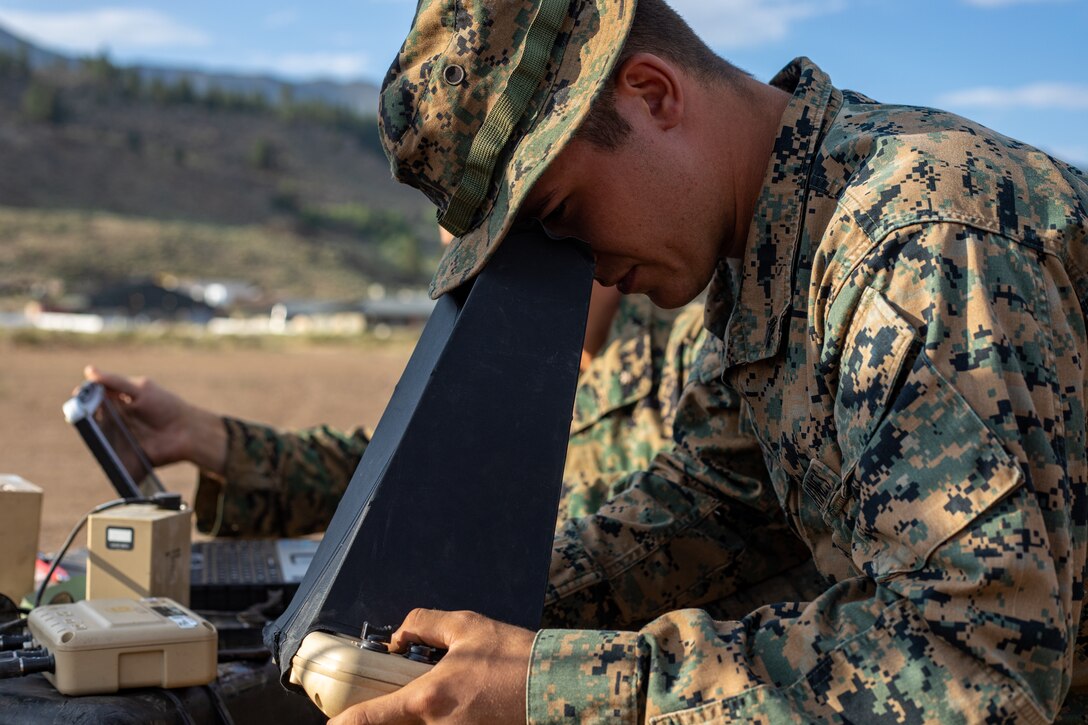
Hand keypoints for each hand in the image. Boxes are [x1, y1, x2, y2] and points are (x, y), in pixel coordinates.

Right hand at [83, 365, 227, 473]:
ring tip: (96, 433)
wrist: (188, 432)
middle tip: (87, 417)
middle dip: (85, 419)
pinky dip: (105, 456)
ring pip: (97, 439)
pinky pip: (109, 458)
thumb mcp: (142, 390)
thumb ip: (116, 382)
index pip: (91, 399)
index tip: (78, 397)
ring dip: (94, 437)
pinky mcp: (124, 456)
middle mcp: (114, 420)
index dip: (82, 398)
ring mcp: (118, 438)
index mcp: (116, 402)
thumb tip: (89, 370)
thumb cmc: (166, 406)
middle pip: (90, 420)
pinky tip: (104, 451)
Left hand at [329, 609, 533, 724]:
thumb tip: (400, 635)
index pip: (367, 719)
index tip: (334, 722)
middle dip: (384, 714)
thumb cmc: (516, 658)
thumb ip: (425, 623)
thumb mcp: (467, 627)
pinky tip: (456, 702)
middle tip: (389, 693)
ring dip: (415, 714)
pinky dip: (437, 719)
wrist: (558, 688)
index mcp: (427, 700)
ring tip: (441, 690)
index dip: (343, 722)